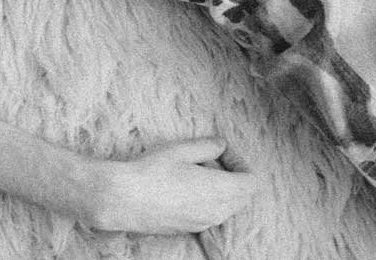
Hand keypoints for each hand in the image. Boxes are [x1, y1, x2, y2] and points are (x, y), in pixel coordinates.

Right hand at [81, 139, 256, 234]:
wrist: (124, 200)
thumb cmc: (152, 171)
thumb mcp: (181, 149)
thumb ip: (208, 146)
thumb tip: (221, 145)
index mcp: (221, 190)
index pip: (252, 182)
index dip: (240, 163)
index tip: (220, 152)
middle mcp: (217, 211)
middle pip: (243, 196)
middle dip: (233, 176)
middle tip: (209, 160)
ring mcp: (203, 223)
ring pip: (227, 207)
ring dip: (220, 190)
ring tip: (194, 173)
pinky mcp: (190, 229)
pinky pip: (210, 215)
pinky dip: (207, 201)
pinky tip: (182, 188)